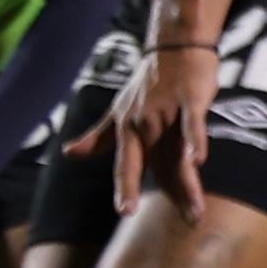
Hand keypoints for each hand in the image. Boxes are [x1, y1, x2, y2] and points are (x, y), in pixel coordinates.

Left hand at [65, 42, 215, 223]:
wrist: (173, 45)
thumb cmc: (147, 83)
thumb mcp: (118, 110)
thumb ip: (97, 137)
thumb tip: (68, 154)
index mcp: (128, 129)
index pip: (126, 164)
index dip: (125, 187)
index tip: (124, 212)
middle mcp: (145, 123)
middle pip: (160, 166)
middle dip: (170, 194)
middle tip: (185, 222)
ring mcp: (167, 111)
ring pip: (177, 153)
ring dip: (187, 182)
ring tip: (196, 210)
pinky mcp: (191, 99)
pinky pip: (192, 122)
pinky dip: (194, 140)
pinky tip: (198, 160)